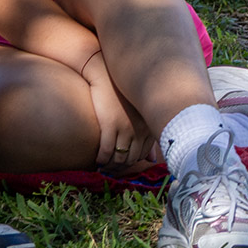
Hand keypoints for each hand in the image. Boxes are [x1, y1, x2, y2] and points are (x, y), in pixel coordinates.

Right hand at [83, 55, 150, 169]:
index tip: (123, 164)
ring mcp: (126, 128)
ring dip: (110, 167)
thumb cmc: (123, 95)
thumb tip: (151, 160)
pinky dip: (101, 160)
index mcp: (149, 125)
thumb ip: (147, 138)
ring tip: (103, 167)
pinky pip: (106, 151)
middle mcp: (141, 129)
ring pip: (118, 158)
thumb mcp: (140, 115)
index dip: (132, 162)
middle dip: (121, 168)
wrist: (107, 76)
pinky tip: (97, 161)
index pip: (142, 154)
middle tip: (111, 170)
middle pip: (131, 159)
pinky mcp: (110, 126)